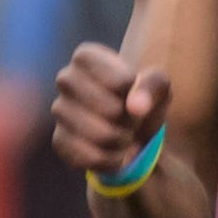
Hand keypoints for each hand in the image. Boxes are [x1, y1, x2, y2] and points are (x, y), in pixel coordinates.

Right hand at [49, 40, 167, 180]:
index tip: (132, 90)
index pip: (111, 75)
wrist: (130, 130)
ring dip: (122, 140)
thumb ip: (152, 86)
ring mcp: (60, 110)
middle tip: (132, 119)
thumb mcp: (158, 86)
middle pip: (106, 106)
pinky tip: (115, 154)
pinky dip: (111, 160)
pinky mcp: (59, 140)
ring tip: (126, 136)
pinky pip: (89, 156)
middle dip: (128, 119)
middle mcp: (66, 79)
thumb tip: (135, 108)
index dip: (126, 88)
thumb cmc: (141, 98)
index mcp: (86, 57)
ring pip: (100, 134)